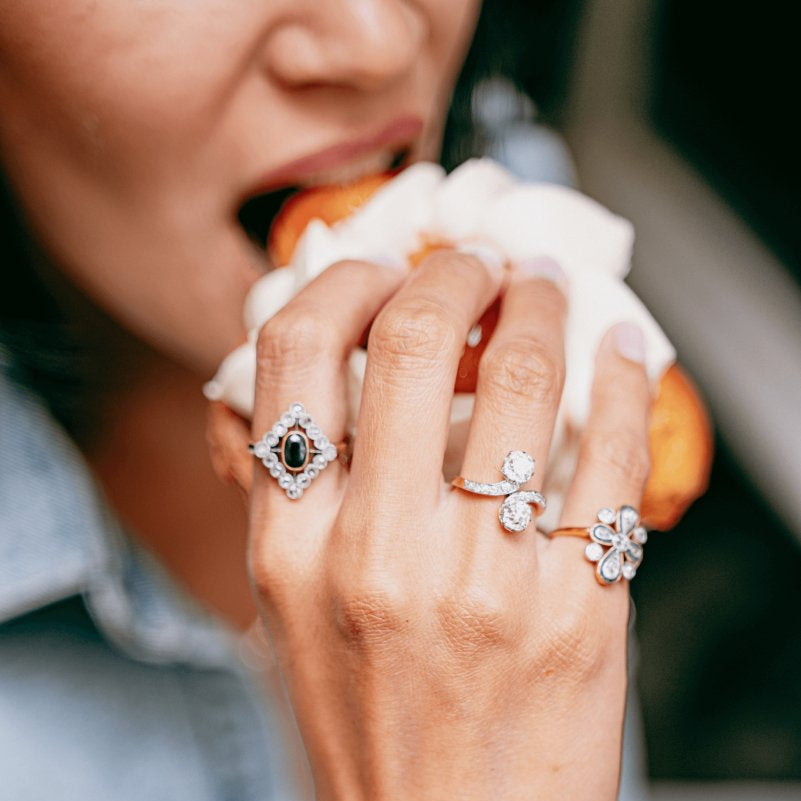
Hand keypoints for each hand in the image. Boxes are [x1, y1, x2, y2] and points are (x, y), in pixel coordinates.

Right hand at [221, 250, 651, 799]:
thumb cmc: (370, 723)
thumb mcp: (291, 611)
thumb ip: (292, 497)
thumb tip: (301, 392)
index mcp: (293, 545)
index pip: (294, 354)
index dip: (343, 284)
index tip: (383, 271)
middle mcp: (379, 550)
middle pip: (413, 338)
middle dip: (455, 272)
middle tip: (480, 263)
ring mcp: (485, 574)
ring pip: (526, 376)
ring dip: (545, 306)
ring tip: (549, 289)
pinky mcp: (578, 601)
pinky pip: (612, 450)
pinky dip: (625, 378)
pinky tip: (622, 350)